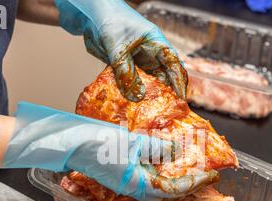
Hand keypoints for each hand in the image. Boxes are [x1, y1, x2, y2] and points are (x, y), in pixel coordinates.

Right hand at [3, 101, 209, 200]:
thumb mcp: (134, 142)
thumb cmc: (99, 143)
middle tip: (204, 176)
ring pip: (156, 189)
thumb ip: (158, 148)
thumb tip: (177, 150)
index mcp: (138, 184)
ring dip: (173, 182)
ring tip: (188, 171)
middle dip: (187, 186)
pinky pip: (145, 180)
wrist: (71, 143)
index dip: (194, 182)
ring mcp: (125, 184)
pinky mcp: (119, 176)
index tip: (212, 176)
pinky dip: (159, 175)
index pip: (174, 188)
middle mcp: (133, 189)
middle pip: (166, 194)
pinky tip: (164, 165)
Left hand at [55, 0, 187, 101]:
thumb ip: (127, 73)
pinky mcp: (126, 67)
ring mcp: (138, 61)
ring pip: (148, 82)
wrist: (90, 16)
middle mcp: (150, 54)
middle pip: (164, 77)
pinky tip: (131, 105)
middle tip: (165, 112)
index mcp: (156, 44)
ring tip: (149, 113)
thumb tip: (137, 97)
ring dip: (148, 96)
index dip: (179, 82)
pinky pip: (132, 83)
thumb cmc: (109, 21)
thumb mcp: (118, 49)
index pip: (174, 65)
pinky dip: (132, 93)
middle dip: (166, 94)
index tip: (180, 99)